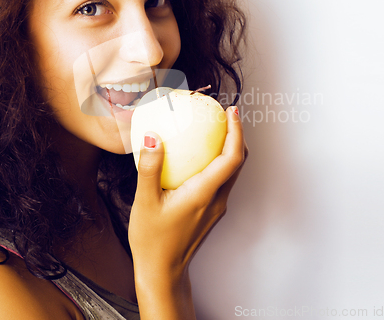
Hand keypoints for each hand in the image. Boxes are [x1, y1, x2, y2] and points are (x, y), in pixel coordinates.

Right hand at [128, 106, 247, 318]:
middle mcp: (217, 200)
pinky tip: (199, 157)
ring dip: (229, 148)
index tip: (232, 112)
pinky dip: (218, 162)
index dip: (237, 132)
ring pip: (232, 171)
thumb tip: (153, 137)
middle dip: (237, 135)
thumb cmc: (152, 241)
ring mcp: (216, 207)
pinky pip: (222, 180)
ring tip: (215, 130)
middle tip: (225, 115)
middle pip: (238, 162)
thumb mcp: (144, 202)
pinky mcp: (211, 211)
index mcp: (204, 194)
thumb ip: (149, 168)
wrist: (163, 272)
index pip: (231, 158)